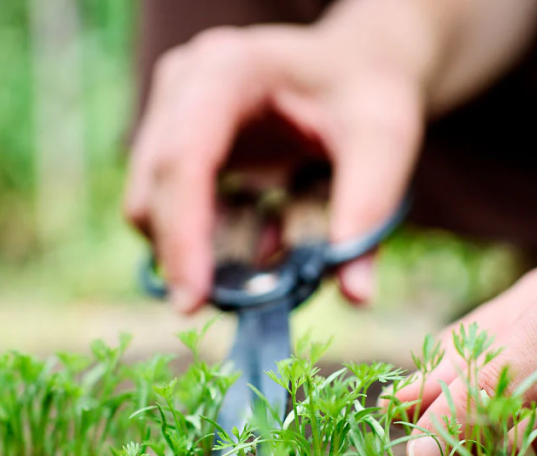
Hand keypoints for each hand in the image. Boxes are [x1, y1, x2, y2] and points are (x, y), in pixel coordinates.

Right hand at [124, 25, 423, 311]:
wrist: (358, 65)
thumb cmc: (369, 94)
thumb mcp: (385, 144)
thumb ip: (367, 212)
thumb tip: (356, 296)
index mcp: (230, 69)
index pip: (183, 158)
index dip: (183, 234)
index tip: (194, 301)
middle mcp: (185, 83)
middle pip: (153, 187)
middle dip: (184, 257)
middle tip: (226, 309)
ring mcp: (171, 111)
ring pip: (151, 205)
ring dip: (197, 252)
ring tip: (267, 264)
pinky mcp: (175, 143)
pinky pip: (170, 210)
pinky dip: (207, 242)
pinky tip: (262, 238)